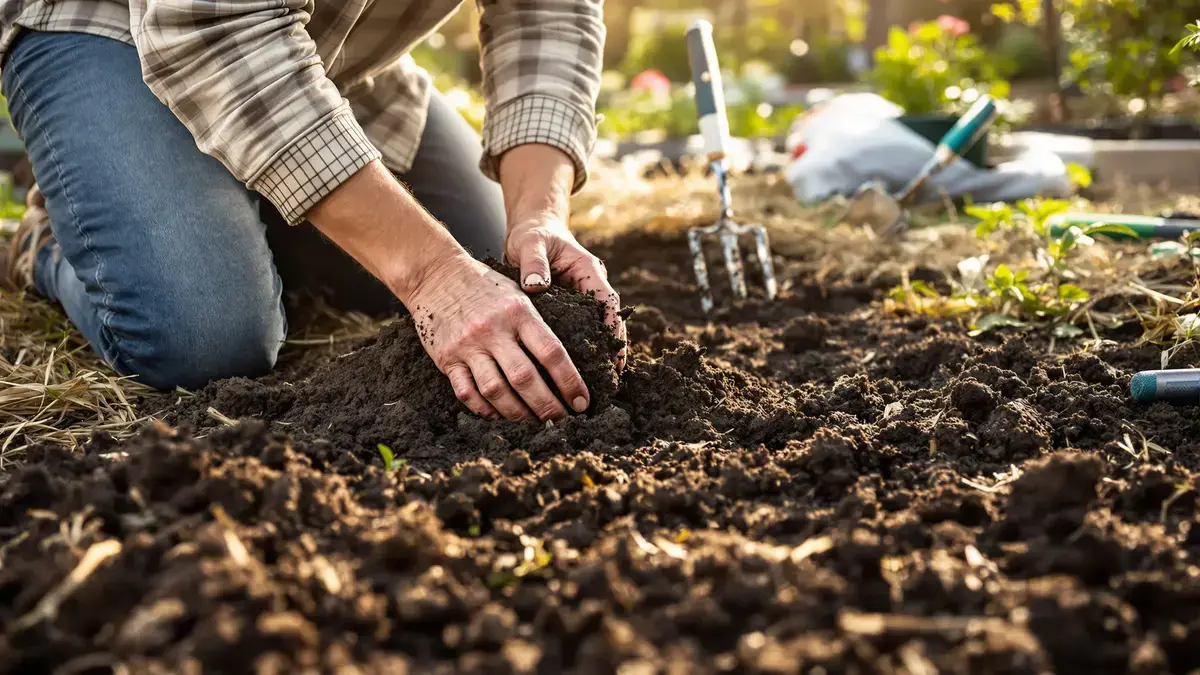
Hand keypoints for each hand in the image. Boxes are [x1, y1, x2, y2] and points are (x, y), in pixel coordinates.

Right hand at [404, 252, 590, 421]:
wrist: (435, 275)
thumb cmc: (484, 286)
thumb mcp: (517, 293)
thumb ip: (537, 324)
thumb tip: (567, 363)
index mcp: (518, 312)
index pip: (551, 352)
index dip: (570, 382)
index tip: (582, 402)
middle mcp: (493, 330)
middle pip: (525, 378)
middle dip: (548, 406)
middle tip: (561, 421)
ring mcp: (468, 346)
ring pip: (496, 390)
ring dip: (518, 414)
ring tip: (534, 423)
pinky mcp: (446, 358)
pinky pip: (467, 393)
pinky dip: (485, 410)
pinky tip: (500, 417)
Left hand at [498, 145, 626, 367]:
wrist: (531, 229)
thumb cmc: (532, 235)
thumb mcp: (530, 244)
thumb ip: (533, 263)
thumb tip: (535, 285)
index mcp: (588, 270)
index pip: (608, 302)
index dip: (614, 329)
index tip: (615, 353)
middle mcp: (590, 287)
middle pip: (608, 322)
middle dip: (611, 349)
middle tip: (610, 380)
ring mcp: (581, 299)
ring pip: (596, 329)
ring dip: (597, 354)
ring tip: (596, 384)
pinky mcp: (570, 308)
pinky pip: (579, 331)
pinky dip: (579, 350)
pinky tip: (573, 374)